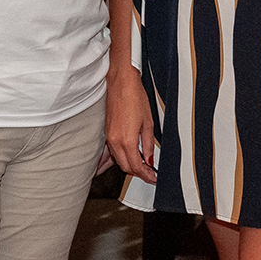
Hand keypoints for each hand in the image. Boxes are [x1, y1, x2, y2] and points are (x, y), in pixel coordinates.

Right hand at [106, 64, 156, 182]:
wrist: (120, 81)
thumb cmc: (134, 96)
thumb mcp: (148, 122)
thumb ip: (149, 144)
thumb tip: (150, 158)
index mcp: (127, 140)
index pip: (136, 166)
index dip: (146, 175)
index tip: (153, 178)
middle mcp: (115, 141)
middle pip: (126, 167)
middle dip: (138, 173)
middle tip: (150, 173)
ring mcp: (109, 137)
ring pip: (118, 161)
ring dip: (130, 165)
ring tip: (143, 164)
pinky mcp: (107, 132)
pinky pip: (113, 152)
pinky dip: (122, 157)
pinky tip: (130, 155)